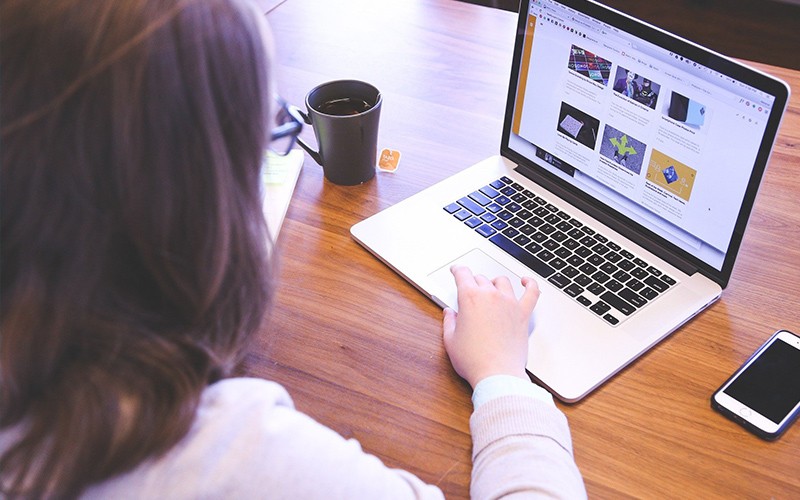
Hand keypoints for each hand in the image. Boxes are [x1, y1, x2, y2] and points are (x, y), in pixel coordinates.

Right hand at [442, 265, 539, 388]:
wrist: (497, 374)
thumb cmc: (474, 360)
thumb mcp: (451, 340)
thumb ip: (449, 322)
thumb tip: (450, 313)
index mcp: (470, 298)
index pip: (463, 274)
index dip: (457, 270)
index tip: (456, 271)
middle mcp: (491, 296)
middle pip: (481, 278)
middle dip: (473, 282)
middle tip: (470, 290)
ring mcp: (509, 303)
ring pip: (502, 281)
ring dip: (494, 282)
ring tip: (491, 287)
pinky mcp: (523, 314)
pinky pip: (531, 293)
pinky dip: (530, 284)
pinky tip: (526, 281)